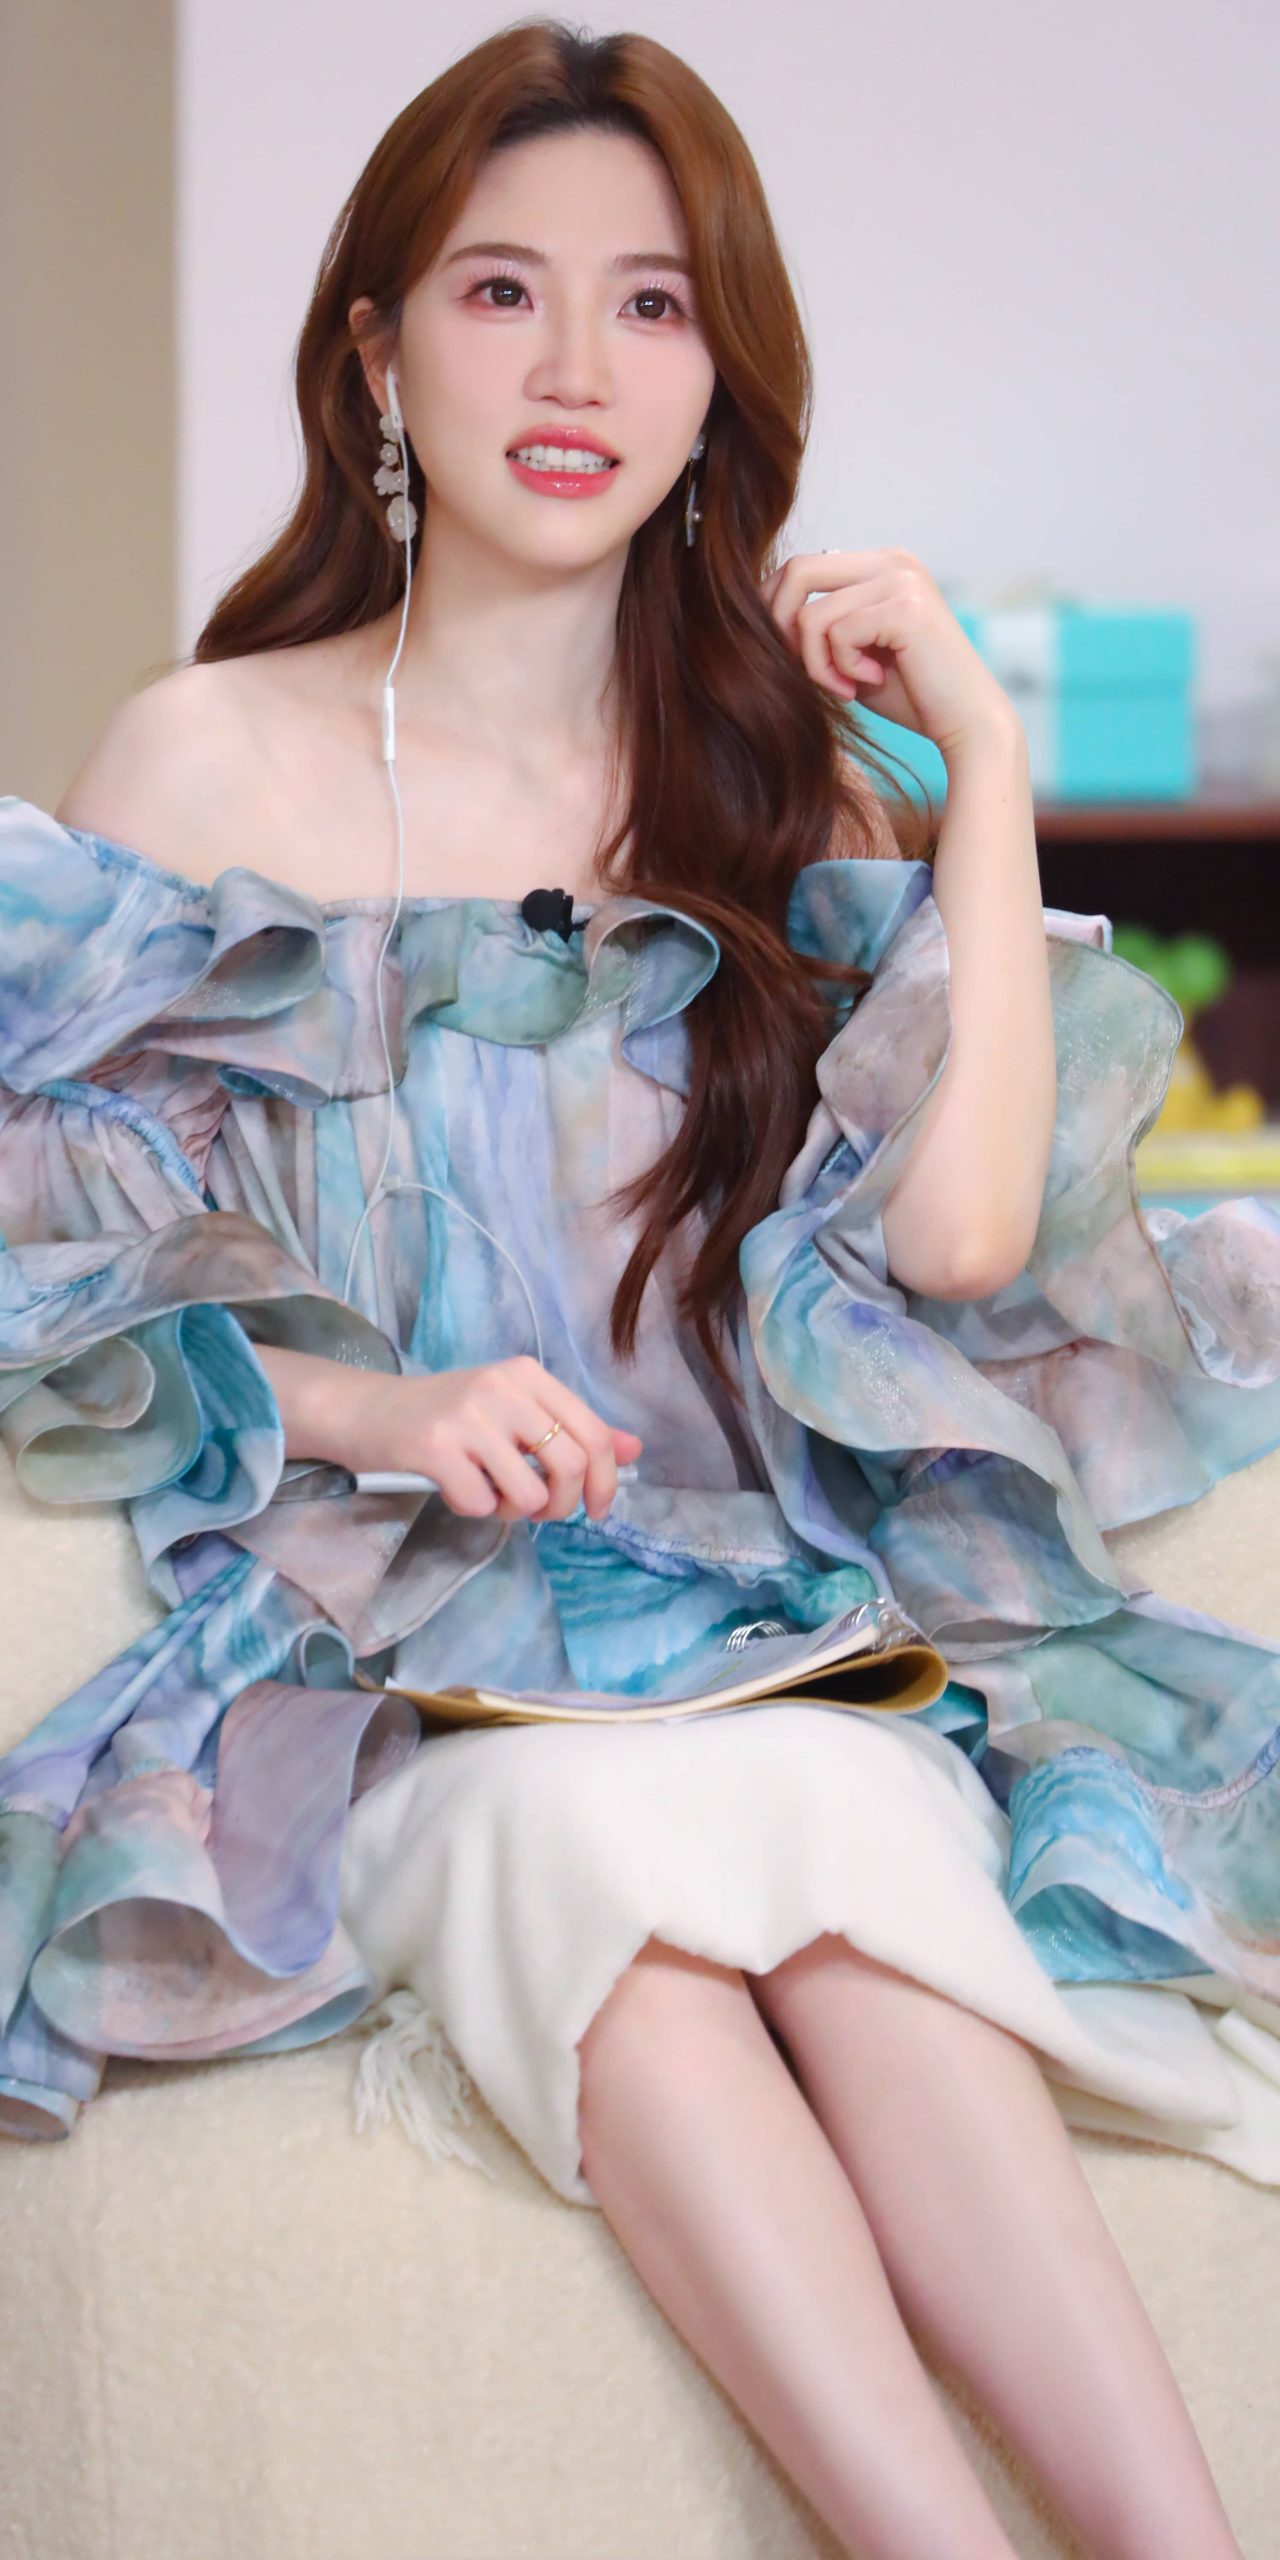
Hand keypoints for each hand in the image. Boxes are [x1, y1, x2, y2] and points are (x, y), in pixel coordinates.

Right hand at [350, 1354, 642, 1523]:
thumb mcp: (512, 1411)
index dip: (606, 1481)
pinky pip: (481, 1502)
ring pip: (529, 1490)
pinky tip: (458, 1491)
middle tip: (539, 1511)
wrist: (364, 1410)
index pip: (593, 1432)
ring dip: (517, 1512)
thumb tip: (634, 1449)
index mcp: (528, 1375)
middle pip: (570, 1464)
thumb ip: (570, 1428)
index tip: (598, 1510)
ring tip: (494, 1497)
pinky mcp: (434, 1446)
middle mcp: (502, 1388)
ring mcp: (467, 1416)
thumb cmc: (445, 1416)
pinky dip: (476, 1510)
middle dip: (563, 1504)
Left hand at [760, 546, 1018, 760]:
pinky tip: (871, 682)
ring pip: (811, 615)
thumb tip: (760, 617)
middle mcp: (893, 561)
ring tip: (846, 688)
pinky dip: (841, 669)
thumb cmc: (912, 696)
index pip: (802, 567)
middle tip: (800, 671)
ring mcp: (901, 579)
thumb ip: (819, 629)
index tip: (787, 657)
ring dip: (816, 664)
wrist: (967, 725)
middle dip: (782, 629)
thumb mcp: (852, 654)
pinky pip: (836, 634)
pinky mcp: (905, 606)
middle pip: (797, 571)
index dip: (776, 611)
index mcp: (880, 565)